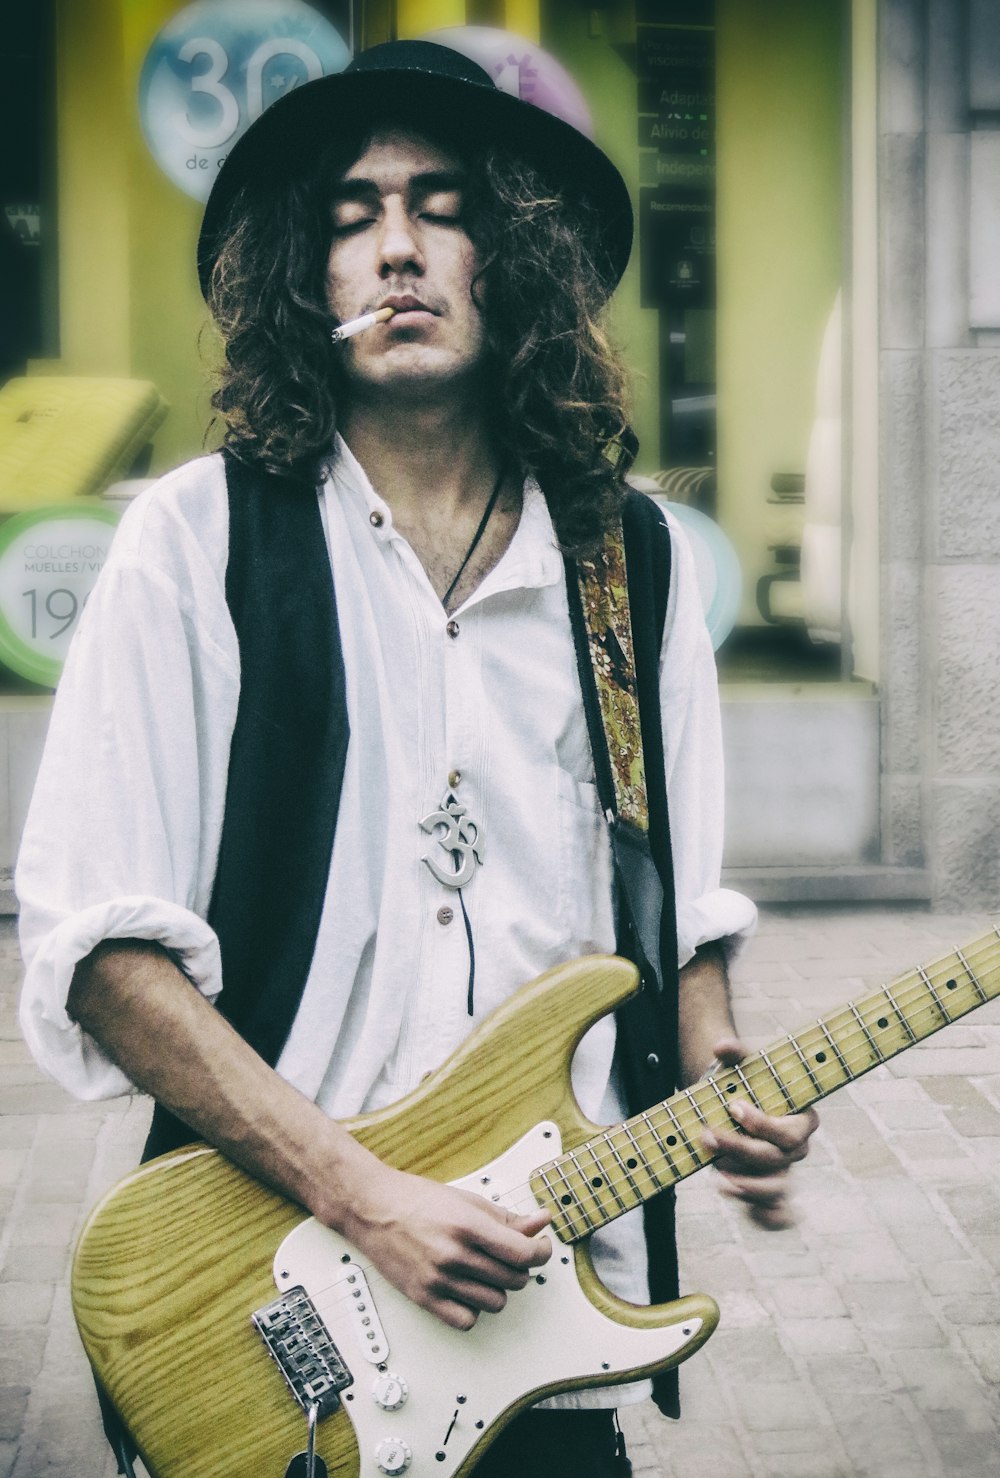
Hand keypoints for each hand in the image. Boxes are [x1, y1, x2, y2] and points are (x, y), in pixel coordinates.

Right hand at [341, 1162, 551, 1328]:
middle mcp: (454, 1255)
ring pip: (495, 1302)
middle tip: (509, 1255)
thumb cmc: (416, 1199)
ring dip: (498, 1288)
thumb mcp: (466, 1200)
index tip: (540, 1249)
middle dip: (519, 1268)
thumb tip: (540, 1222)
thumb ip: (507, 1217)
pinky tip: (467, 1289)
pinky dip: (473, 1308)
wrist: (372, 1208)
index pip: (523, 1254)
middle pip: (513, 1279)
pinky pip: (466, 1320)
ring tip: (485, 1270)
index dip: (540, 1253)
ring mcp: (438, 1280)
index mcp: (468, 1225)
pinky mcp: (424, 1298)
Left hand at [700, 1036, 818, 1228]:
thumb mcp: (740, 1065)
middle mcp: (798, 1149)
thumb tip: (722, 1047)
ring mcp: (784, 1171)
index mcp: (802, 1118)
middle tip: (707, 1135)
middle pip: (777, 1160)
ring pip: (777, 1190)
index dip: (763, 1124)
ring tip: (717, 1176)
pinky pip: (775, 1213)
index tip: (733, 1107)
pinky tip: (744, 1210)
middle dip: (741, 1150)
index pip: (790, 1132)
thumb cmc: (745, 1081)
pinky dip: (765, 1219)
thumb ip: (734, 1053)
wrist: (735, 1100)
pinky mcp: (769, 1188)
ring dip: (748, 1187)